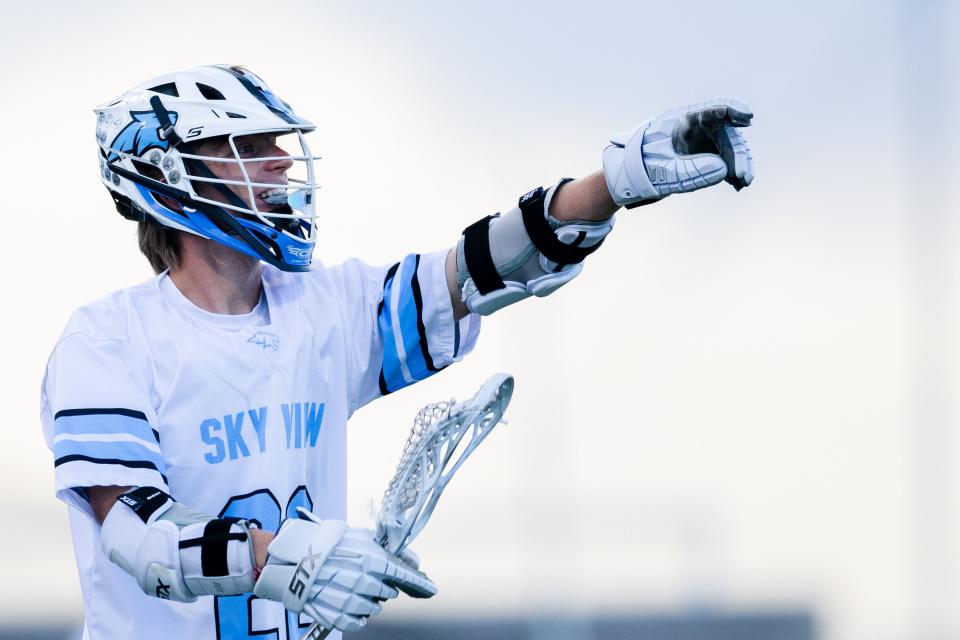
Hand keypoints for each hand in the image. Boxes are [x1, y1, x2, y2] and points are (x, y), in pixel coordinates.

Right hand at [253, 508, 435, 632]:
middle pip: (388, 593)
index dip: (419, 583)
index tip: (430, 588)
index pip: (405, 576)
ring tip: (352, 587)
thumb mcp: (359, 536)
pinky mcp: (337, 617)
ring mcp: (351, 602)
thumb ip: (387, 547)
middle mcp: (365, 583)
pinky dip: (356, 615)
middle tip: (367, 577)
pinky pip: (358, 622)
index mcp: (372, 561)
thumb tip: (412, 560)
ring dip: (369, 600)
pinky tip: (347, 602)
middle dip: (383, 586)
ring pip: (374, 608)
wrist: (292, 559)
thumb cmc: (327, 543)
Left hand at [602, 97, 753, 206]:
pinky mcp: (703, 155)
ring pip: (728, 147)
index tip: (748, 117)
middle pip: (726, 133)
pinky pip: (723, 160)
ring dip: (738, 164)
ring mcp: (701, 141)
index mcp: (683, 120)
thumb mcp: (664, 171)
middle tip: (743, 176)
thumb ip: (691, 170)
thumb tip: (723, 170)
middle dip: (738, 153)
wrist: (632, 176)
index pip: (713, 108)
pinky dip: (731, 171)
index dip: (733, 110)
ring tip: (742, 183)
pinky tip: (737, 185)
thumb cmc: (643, 167)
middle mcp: (696, 128)